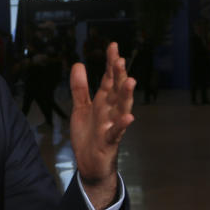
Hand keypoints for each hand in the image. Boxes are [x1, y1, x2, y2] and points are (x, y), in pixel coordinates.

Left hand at [69, 42, 135, 209]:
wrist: (89, 163)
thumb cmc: (88, 135)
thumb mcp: (80, 108)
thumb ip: (80, 88)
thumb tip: (78, 64)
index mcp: (103, 102)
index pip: (109, 79)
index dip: (110, 63)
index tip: (113, 46)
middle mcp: (110, 111)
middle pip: (116, 90)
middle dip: (119, 75)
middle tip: (120, 59)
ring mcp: (112, 126)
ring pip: (121, 108)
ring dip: (126, 96)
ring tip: (130, 81)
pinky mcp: (109, 141)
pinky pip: (117, 132)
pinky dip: (122, 125)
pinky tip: (128, 117)